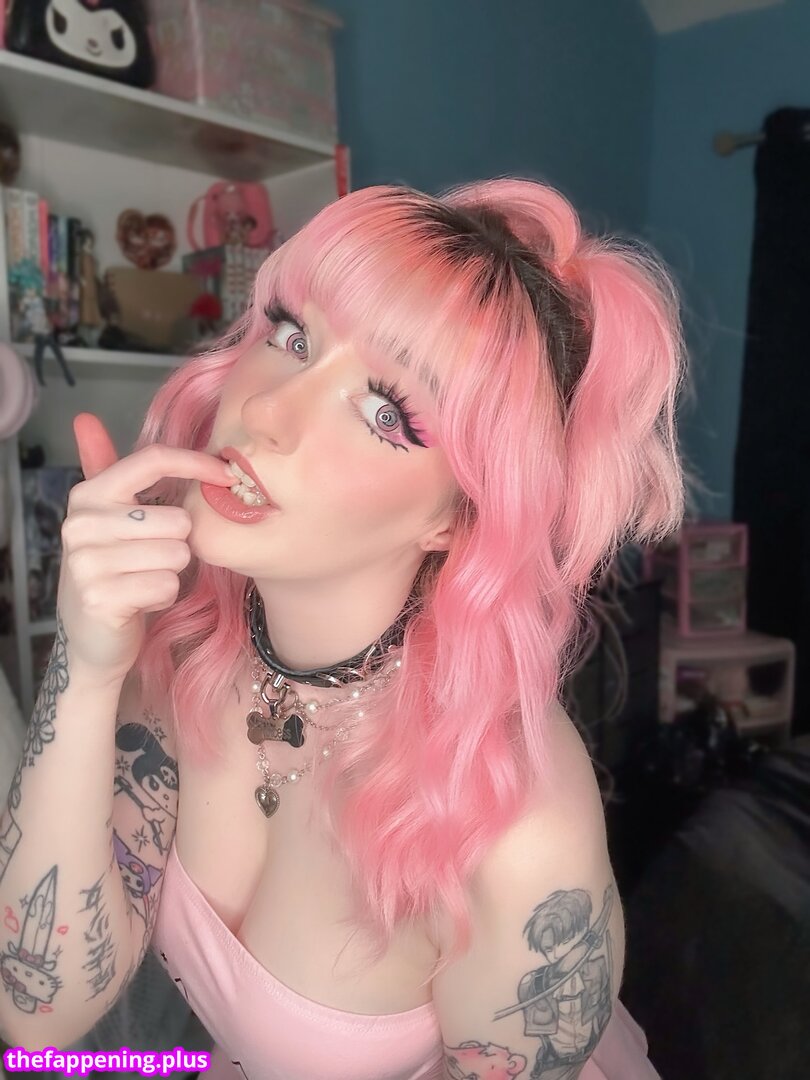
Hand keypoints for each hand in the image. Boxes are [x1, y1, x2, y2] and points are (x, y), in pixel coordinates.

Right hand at [56, 413, 233, 684]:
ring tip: (146, 578)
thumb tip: (85, 417)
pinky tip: (143, 599)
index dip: (197, 464)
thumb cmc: (113, 569)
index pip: (152, 461)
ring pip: (177, 553)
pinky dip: (164, 595)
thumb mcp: (107, 518)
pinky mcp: (101, 598)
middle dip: (180, 542)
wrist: (92, 637)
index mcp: (89, 495)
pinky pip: (167, 585)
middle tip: (154, 558)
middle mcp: (81, 524)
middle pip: (177, 518)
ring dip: (173, 571)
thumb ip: (105, 469)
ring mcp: (87, 562)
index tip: (228, 475)